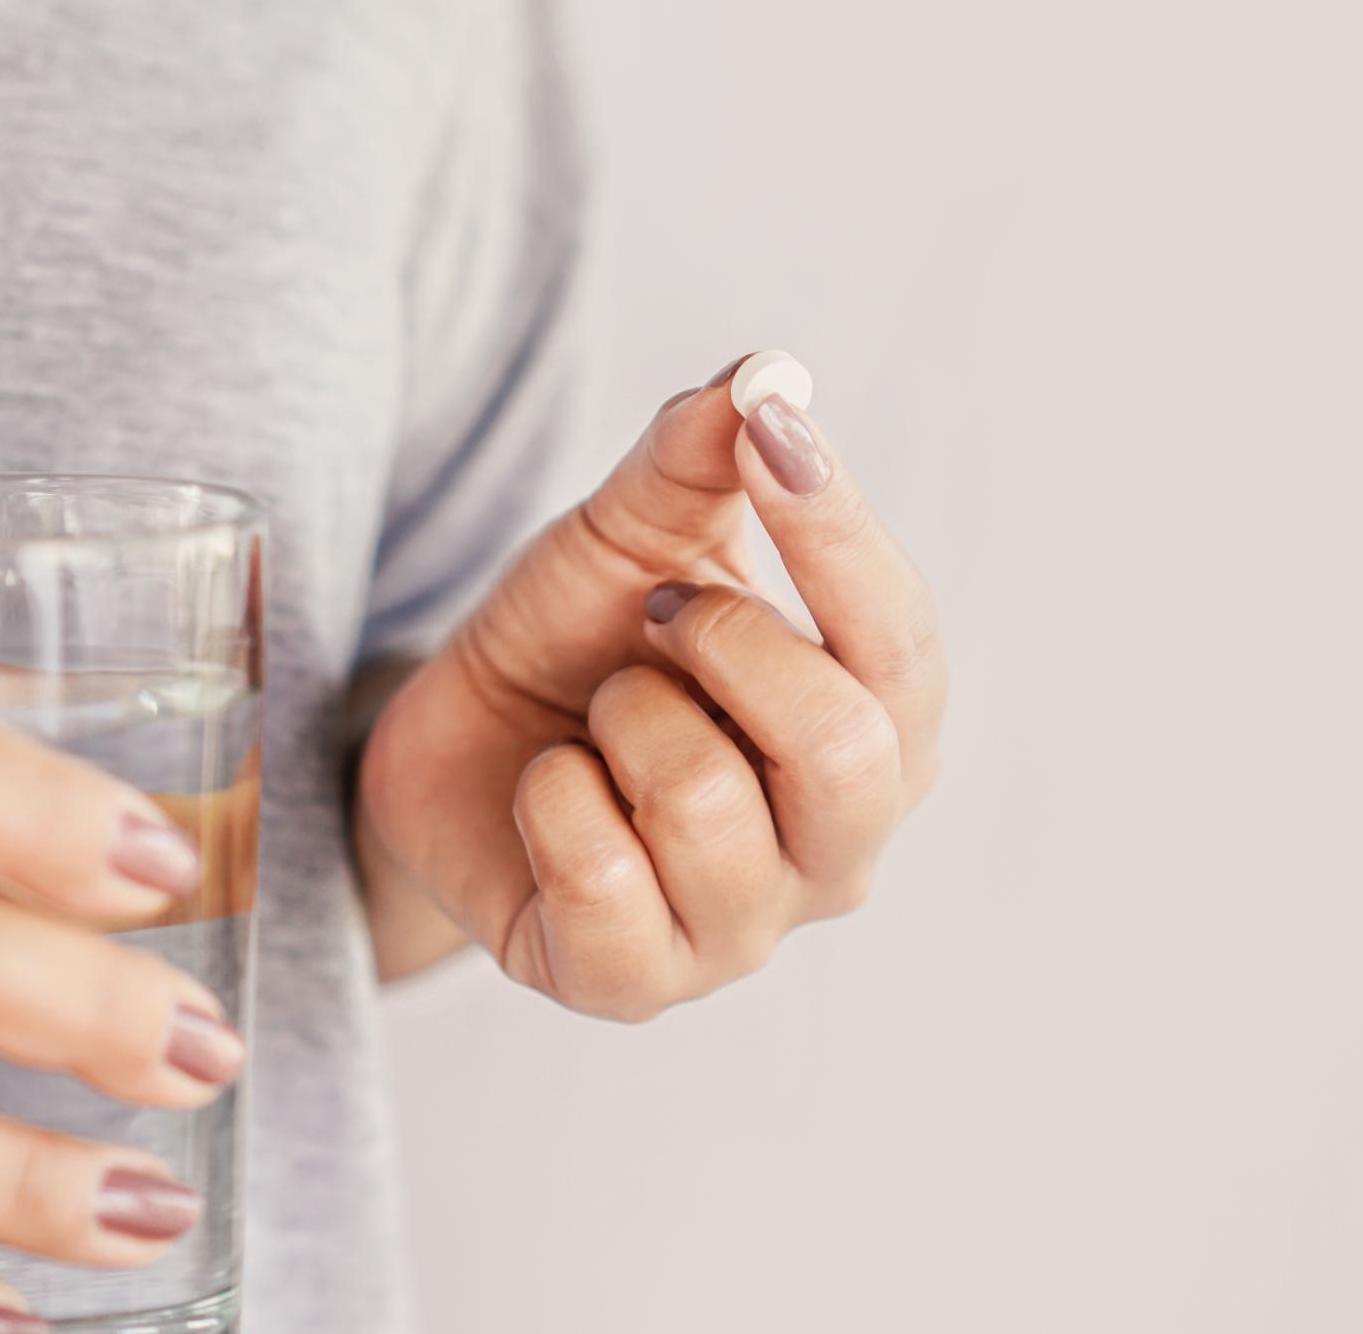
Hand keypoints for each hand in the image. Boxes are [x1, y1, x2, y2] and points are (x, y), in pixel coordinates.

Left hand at [360, 354, 945, 1018]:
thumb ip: (701, 459)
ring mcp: (741, 933)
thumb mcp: (634, 535)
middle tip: (653, 616)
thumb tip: (770, 375)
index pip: (903, 647)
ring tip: (599, 716)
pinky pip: (602, 878)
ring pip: (706, 808)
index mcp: (879, 737)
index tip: (772, 430)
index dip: (840, 532)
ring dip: (622, 720)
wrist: (458, 752)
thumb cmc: (581, 645)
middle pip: (843, 750)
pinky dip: (551, 799)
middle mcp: (837, 852)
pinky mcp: (631, 986)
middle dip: (724, 644)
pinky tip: (550, 792)